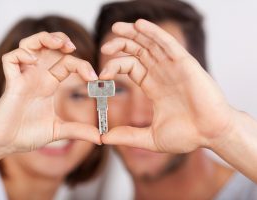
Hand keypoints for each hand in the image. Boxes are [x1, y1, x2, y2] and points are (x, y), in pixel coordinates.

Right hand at [0, 32, 99, 153]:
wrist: (7, 144)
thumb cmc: (27, 135)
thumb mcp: (59, 130)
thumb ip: (79, 130)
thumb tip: (101, 138)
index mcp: (49, 84)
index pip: (67, 63)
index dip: (82, 65)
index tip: (94, 78)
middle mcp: (37, 77)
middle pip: (48, 47)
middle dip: (61, 40)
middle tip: (73, 47)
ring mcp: (23, 77)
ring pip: (30, 45)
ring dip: (44, 39)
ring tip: (57, 43)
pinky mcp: (10, 83)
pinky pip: (11, 59)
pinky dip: (21, 54)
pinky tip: (33, 60)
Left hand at [100, 19, 234, 152]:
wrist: (212, 134)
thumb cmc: (187, 135)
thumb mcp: (151, 137)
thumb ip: (128, 136)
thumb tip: (104, 138)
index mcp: (152, 86)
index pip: (130, 66)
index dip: (114, 66)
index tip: (102, 75)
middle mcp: (161, 73)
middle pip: (137, 50)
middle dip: (120, 44)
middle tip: (104, 46)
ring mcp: (173, 66)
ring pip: (150, 43)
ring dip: (133, 33)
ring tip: (116, 27)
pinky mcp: (185, 63)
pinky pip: (167, 43)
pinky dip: (153, 33)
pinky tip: (139, 25)